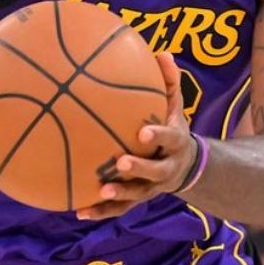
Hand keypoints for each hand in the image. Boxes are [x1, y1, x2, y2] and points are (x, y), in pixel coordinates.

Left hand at [76, 53, 196, 219]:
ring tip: (99, 192)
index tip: (143, 132)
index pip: (169, 139)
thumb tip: (163, 52)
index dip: (158, 136)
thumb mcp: (174, 106)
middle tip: (120, 162)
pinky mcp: (138, 199)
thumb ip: (169, 83)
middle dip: (138, 168)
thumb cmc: (171, 127)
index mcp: (175, 143)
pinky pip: (119, 209)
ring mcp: (152, 187)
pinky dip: (100, 212)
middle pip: (154, 172)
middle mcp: (166, 168)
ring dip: (119, 196)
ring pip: (137, 195)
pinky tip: (79, 211)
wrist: (185, 165)